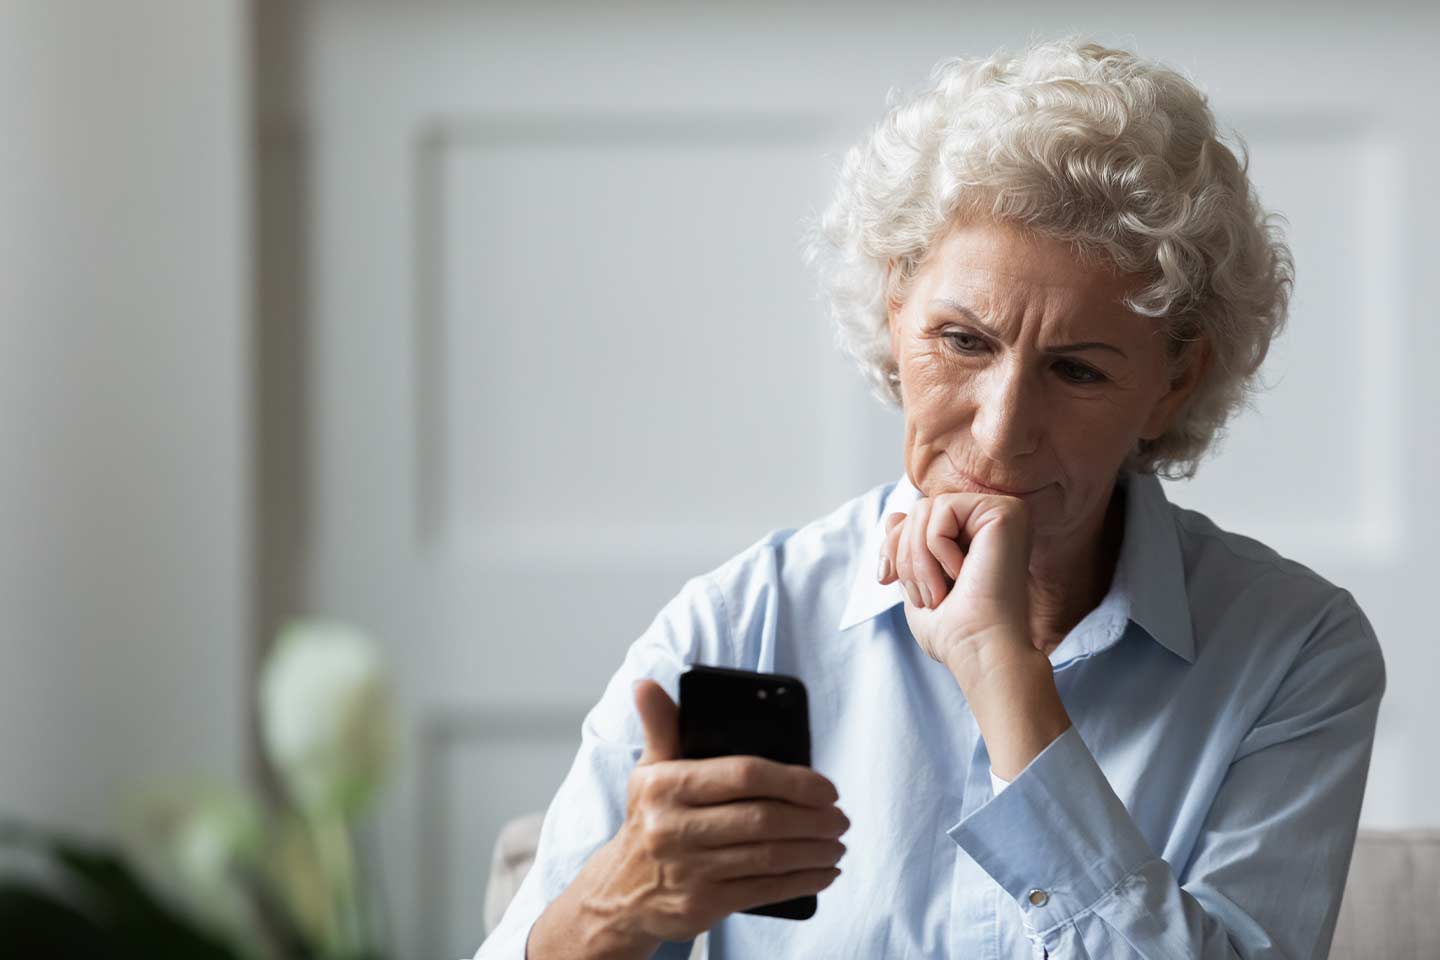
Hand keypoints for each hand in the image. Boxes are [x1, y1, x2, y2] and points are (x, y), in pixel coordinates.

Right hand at [532, 680, 847, 954]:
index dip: (793, 780)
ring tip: (837, 843)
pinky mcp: (701, 906)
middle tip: (841, 818)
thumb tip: (646, 685)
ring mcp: (688, 871)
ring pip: (768, 858)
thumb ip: (661, 726)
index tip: (827, 787)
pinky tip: (822, 873)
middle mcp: (673, 829)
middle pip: (762, 820)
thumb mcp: (649, 772)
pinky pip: (763, 891)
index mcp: (665, 787)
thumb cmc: (650, 821)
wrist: (621, 893)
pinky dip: (801, 882)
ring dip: (813, 851)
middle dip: (813, 819)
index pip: (742, 774)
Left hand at [878, 491, 1035, 678]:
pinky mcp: (1006, 511)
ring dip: (919, 558)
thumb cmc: (954, 632)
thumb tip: (893, 516)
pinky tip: (962, 574)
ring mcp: (1004, 512)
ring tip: (940, 592)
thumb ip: (909, 549)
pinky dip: (937, 548)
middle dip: (904, 556)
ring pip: (926, 508)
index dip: (892, 546)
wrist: (980, 651)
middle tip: (925, 597)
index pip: (917, 518)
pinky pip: (943, 508)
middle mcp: (994, 519)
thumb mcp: (918, 584)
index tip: (885, 579)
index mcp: (977, 535)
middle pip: (918, 510)